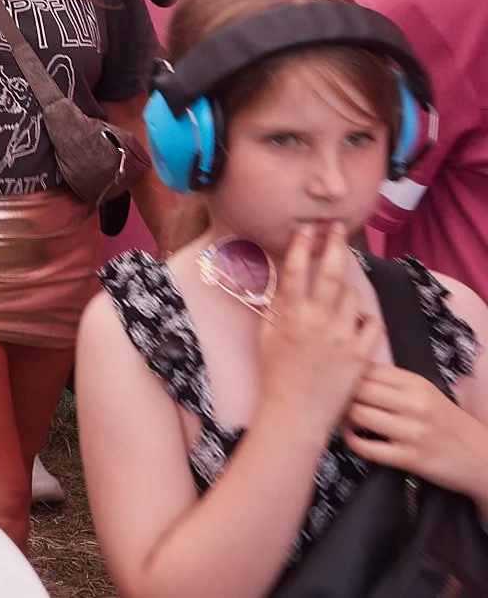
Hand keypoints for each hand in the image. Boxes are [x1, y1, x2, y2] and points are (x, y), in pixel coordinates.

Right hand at [257, 223, 384, 437]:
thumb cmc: (276, 374)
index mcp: (290, 315)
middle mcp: (317, 322)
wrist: (297, 413)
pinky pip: (373, 324)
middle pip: (330, 273)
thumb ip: (273, 305)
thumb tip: (276, 279)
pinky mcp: (361, 354)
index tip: (306, 228)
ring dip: (347, 289)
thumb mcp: (266, 335)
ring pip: (353, 296)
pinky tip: (358, 321)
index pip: (295, 270)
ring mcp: (342, 337)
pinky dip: (367, 318)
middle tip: (337, 228)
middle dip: (334, 245)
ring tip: (339, 294)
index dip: (301, 245)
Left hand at [345, 363, 487, 499]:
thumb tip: (350, 369)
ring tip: (339, 417)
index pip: (367, 368)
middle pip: (358, 389)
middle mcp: (414, 404)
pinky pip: (368, 448)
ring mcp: (412, 432)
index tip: (332, 377)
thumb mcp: (425, 393)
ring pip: (359, 416)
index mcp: (415, 383)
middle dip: (338, 393)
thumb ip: (392, 381)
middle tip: (328, 398)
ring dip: (342, 417)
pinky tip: (351, 437)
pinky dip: (352, 441)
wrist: (482, 457)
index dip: (344, 372)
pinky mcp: (410, 458)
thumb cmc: (446, 422)